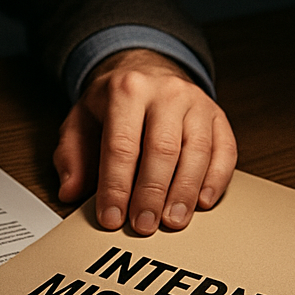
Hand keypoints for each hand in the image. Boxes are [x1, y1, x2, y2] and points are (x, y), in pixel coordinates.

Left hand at [53, 48, 236, 233]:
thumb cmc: (112, 104)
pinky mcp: (218, 116)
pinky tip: (203, 202)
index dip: (116, 186)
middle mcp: (166, 93)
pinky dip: (216, 179)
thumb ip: (71, 157)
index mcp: (127, 91)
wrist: (145, 69)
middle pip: (162, 149)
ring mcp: (196, 103)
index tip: (112, 217)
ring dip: (185, 192)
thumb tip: (70, 191)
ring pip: (197, 151)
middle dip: (151, 194)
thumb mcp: (80, 122)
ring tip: (172, 221)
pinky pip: (225, 150)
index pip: (121, 146)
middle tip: (143, 225)